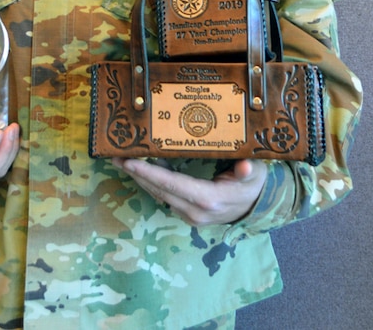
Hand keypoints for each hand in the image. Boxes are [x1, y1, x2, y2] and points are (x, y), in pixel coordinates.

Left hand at [112, 157, 267, 225]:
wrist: (256, 206)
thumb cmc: (253, 184)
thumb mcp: (255, 174)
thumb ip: (248, 171)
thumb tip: (244, 167)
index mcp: (210, 200)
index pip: (173, 184)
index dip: (150, 174)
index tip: (130, 163)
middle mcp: (196, 211)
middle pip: (160, 190)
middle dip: (136, 174)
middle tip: (115, 156)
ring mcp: (190, 215)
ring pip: (159, 194)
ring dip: (140, 178)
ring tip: (120, 160)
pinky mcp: (187, 213)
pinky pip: (164, 196)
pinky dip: (151, 182)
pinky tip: (139, 168)